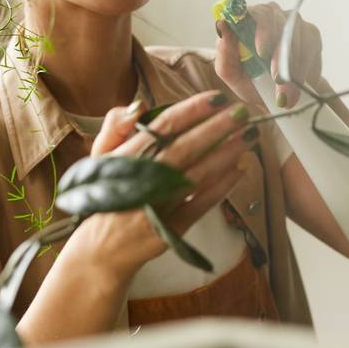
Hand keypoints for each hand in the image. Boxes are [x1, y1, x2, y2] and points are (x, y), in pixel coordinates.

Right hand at [63, 90, 259, 280]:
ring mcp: (158, 205)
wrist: (100, 249)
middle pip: (186, 147)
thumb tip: (140, 105)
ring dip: (226, 153)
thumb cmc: (103, 195)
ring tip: (248, 136)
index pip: (163, 126)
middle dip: (217, 127)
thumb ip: (116, 125)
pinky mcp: (170, 229)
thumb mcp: (99, 157)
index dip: (193, 110)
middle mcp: (141, 179)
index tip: (217, 98)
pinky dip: (222, 187)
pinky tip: (240, 169)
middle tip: (243, 112)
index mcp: (125, 157)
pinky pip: (201, 205)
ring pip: (197, 174)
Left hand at [214, 1, 322, 109]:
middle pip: (278, 22)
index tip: (262, 53)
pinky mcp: (310, 32)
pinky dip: (306, 67)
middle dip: (279, 55)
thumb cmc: (248, 80)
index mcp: (247, 19)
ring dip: (293, 67)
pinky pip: (312, 45)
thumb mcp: (231, 72)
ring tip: (287, 92)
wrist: (276, 96)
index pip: (255, 12)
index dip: (261, 30)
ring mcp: (292, 20)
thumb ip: (224, 50)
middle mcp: (270, 14)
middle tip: (277, 80)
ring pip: (296, 36)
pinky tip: (300, 81)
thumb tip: (222, 24)